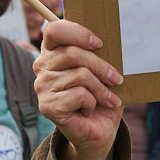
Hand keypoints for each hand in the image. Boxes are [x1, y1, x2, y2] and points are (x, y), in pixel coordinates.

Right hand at [33, 20, 123, 159]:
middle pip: (73, 54)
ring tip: (107, 98)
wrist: (99, 130)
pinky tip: (89, 109)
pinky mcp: (47, 106)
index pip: (54, 30)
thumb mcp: (103, 70)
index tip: (99, 43)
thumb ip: (99, 53)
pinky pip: (78, 94)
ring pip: (79, 75)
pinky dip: (91, 102)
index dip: (77, 33)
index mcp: (53, 51)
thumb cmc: (101, 95)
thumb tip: (112, 40)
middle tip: (117, 79)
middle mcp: (42, 66)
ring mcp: (42, 86)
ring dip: (100, 88)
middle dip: (101, 67)